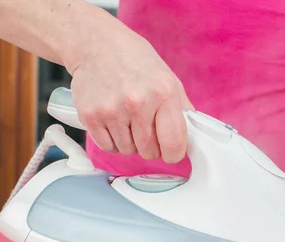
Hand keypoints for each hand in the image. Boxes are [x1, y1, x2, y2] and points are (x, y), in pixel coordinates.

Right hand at [67, 16, 193, 162]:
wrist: (95, 44)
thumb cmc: (135, 61)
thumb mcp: (168, 78)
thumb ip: (182, 109)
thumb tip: (194, 139)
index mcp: (163, 93)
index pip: (173, 144)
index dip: (173, 153)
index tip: (170, 150)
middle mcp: (138, 102)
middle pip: (149, 152)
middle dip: (149, 145)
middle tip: (144, 126)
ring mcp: (112, 110)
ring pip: (127, 150)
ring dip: (129, 141)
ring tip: (126, 117)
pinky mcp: (90, 116)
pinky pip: (107, 147)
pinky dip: (111, 140)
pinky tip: (112, 120)